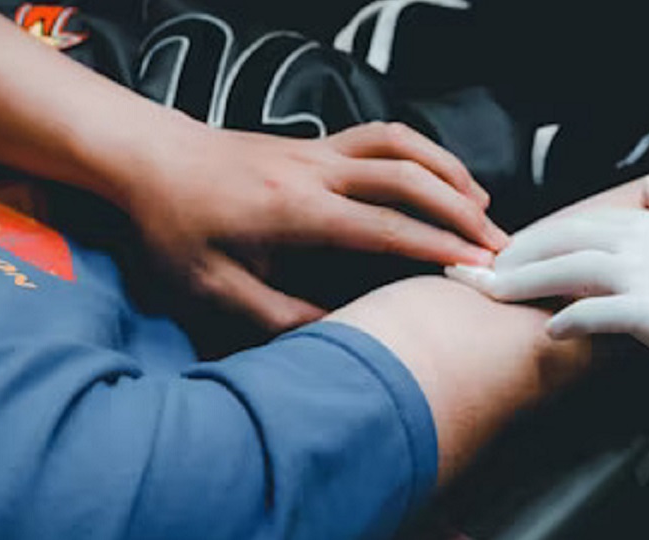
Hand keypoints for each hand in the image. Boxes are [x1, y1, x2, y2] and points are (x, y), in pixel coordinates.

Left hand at [122, 121, 507, 330]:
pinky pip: (386, 136)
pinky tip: (441, 176)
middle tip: (499, 246)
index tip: (477, 268)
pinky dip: (424, 152)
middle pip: (408, 179)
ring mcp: (319, 150)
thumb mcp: (212, 287)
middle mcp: (315, 172)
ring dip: (450, 174)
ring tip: (484, 209)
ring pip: (403, 147)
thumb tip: (337, 332)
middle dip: (461, 213)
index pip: (383, 228)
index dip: (436, 248)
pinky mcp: (318, 142)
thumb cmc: (175, 226)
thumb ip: (276, 316)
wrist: (149, 159)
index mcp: (293, 211)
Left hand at [447, 179, 648, 402]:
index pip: (585, 222)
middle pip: (566, 243)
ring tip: (489, 295)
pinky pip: (603, 316)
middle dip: (514, 256)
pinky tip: (548, 331)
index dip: (541, 236)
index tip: (508, 250)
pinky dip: (570, 320)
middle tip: (476, 272)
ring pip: (571, 272)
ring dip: (523, 283)